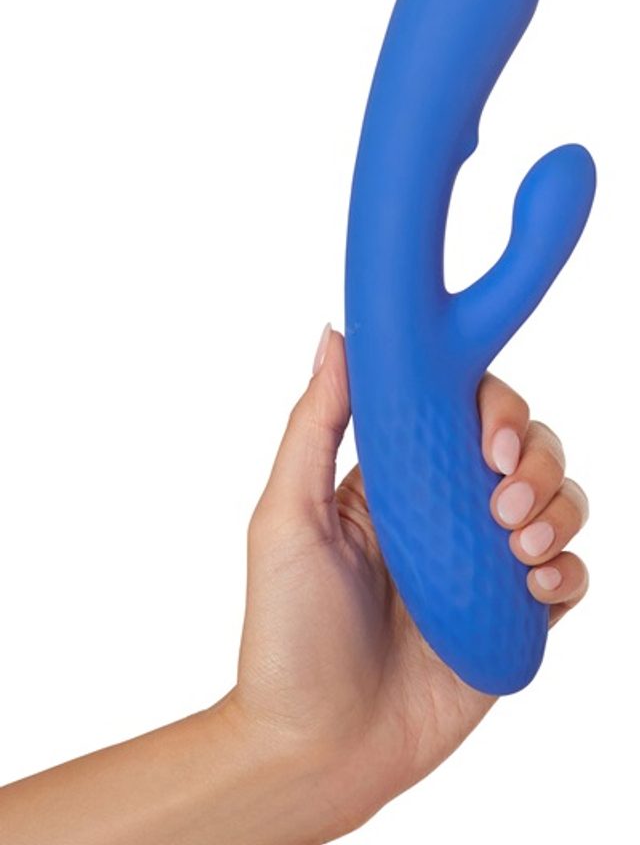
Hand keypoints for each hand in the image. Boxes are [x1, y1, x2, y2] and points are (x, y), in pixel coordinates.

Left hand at [229, 324, 588, 839]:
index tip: (489, 438)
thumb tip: (337, 334)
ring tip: (518, 548)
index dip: (494, 407)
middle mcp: (447, 512)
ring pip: (558, 503)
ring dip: (558, 509)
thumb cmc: (289, 634)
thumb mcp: (287, 517)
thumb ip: (316, 423)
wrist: (318, 745)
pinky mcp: (511, 619)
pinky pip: (568, 576)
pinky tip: (538, 585)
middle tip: (502, 500)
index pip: (465, 409)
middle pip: (525, 448)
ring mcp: (483, 565)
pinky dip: (568, 570)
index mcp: (398, 479)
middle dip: (534, 459)